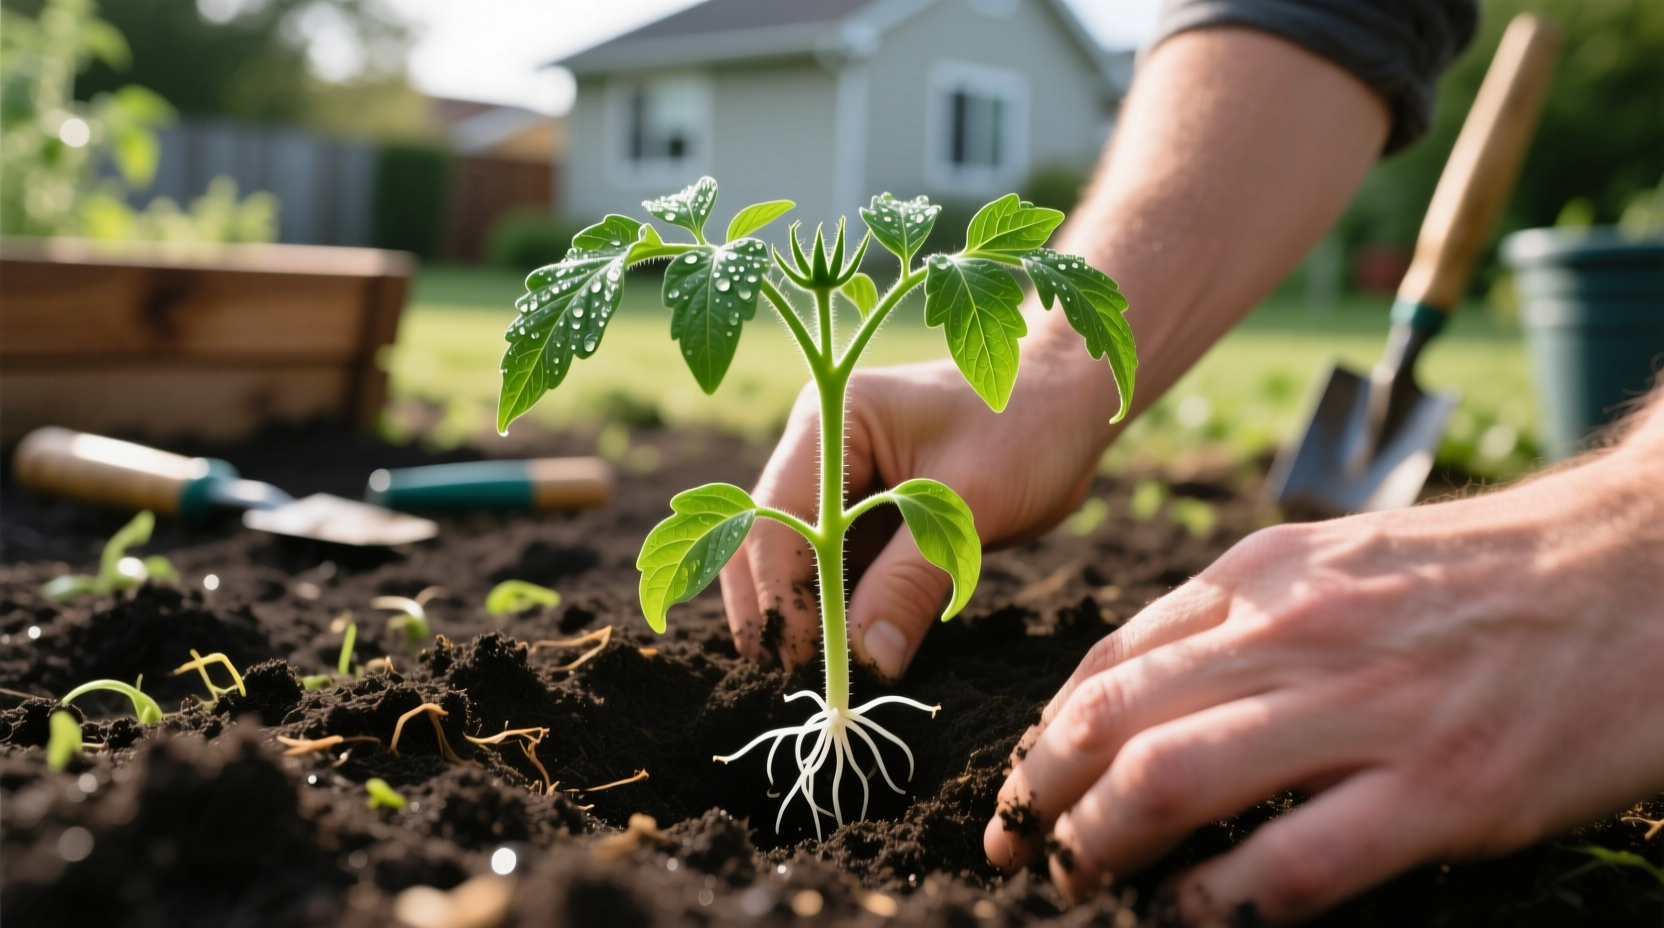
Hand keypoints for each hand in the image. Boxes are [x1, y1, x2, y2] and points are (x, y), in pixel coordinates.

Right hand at [719, 339, 1119, 678]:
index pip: (778, 518)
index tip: (798, 661)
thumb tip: (865, 661)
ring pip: (798, 564)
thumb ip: (911, 581)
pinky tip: (846, 657)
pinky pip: (839, 571)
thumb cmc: (1028, 430)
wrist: (1071, 405)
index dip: (781, 594)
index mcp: (833, 422)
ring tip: (815, 681)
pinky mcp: (868, 514)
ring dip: (804, 619)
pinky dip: (839, 613)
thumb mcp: (971, 506)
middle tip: (792, 682)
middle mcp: (821, 448)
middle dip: (774, 611)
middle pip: (769, 541)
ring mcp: (841, 482)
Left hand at [984, 444, 1663, 922]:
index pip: (1110, 661)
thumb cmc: (1487, 572)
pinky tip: (1193, 915)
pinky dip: (1221, 899)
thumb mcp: (1342, 558)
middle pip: (1116, 719)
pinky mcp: (1444, 787)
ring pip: (1176, 778)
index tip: (1019, 791)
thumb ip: (1242, 613)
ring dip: (1103, 846)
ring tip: (1083, 885)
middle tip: (1021, 851)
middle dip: (1043, 796)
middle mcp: (1299, 629)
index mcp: (1267, 571)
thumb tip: (1140, 692)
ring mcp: (1371, 707)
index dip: (1043, 737)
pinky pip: (1293, 859)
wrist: (1646, 565)